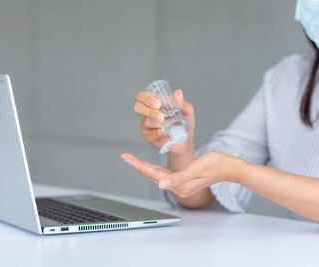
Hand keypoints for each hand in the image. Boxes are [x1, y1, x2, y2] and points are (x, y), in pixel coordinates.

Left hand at [121, 152, 244, 197]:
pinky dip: (153, 167)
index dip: (140, 166)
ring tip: (131, 159)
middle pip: (152, 175)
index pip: (154, 175)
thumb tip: (161, 185)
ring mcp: (179, 184)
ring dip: (143, 166)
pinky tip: (146, 164)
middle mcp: (177, 186)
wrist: (228, 167)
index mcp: (179, 185)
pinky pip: (163, 174)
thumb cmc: (215, 164)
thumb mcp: (197, 168)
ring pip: (156, 175)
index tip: (128, 159)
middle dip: (137, 165)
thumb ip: (179, 178)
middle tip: (125, 157)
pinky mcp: (181, 178)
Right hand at [133, 89, 194, 154]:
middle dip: (149, 111)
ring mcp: (146, 125)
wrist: (185, 140)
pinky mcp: (148, 137)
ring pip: (147, 122)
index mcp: (153, 103)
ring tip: (171, 126)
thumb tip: (178, 93)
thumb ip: (181, 102)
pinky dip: (163, 133)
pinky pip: (152, 134)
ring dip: (160, 124)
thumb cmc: (184, 123)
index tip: (158, 104)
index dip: (146, 98)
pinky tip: (170, 133)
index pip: (141, 96)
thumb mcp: (186, 111)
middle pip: (137, 107)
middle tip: (162, 117)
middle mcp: (147, 113)